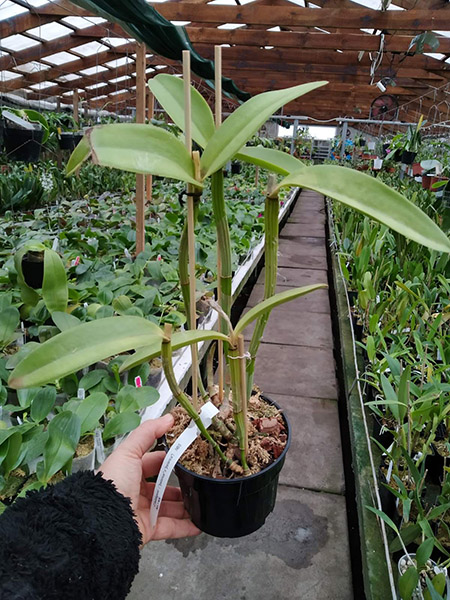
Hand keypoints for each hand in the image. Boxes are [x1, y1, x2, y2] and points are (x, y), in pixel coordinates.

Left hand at [99, 414, 199, 544]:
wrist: (103, 520)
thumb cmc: (113, 483)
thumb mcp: (129, 452)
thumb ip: (148, 432)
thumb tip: (168, 418)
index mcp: (130, 472)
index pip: (154, 462)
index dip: (170, 458)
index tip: (188, 454)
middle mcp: (135, 492)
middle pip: (163, 487)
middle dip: (181, 484)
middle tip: (199, 479)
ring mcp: (142, 512)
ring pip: (169, 508)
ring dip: (186, 505)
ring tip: (203, 500)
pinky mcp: (147, 530)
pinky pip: (171, 528)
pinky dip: (186, 527)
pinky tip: (199, 522)